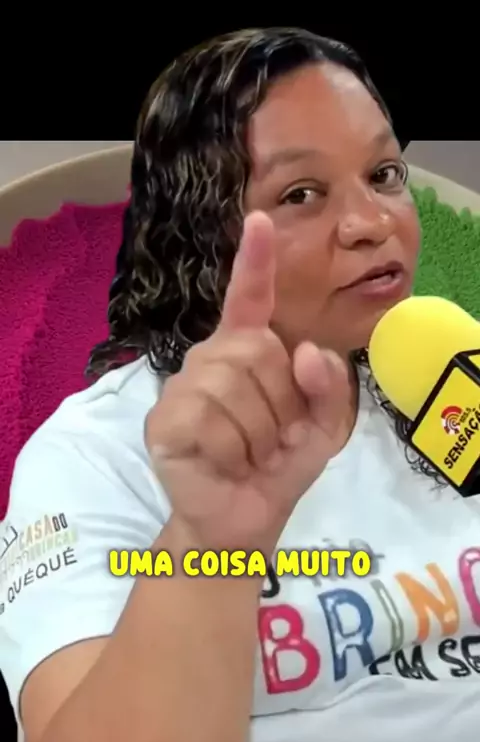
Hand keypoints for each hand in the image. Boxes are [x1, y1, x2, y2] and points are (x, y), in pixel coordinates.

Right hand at [145, 211, 348, 554]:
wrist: (243, 522)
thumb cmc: (279, 468)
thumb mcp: (324, 427)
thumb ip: (328, 387)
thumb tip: (305, 352)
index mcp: (248, 352)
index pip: (250, 298)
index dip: (256, 260)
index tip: (259, 219)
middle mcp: (211, 358)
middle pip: (258, 349)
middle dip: (282, 404)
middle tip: (274, 439)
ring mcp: (183, 386)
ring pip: (235, 386)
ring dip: (260, 434)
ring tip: (251, 455)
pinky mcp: (164, 418)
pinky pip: (211, 419)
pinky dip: (234, 452)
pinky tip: (225, 464)